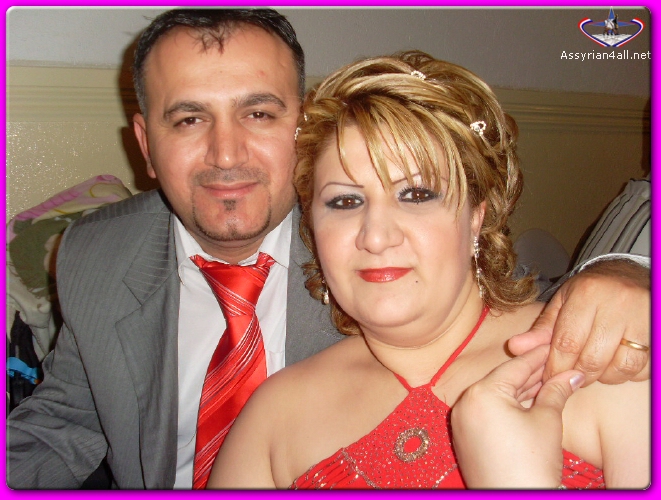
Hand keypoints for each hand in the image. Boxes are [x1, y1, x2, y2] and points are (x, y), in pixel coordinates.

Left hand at [451, 345, 583, 488]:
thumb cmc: (531, 463)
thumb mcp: (547, 421)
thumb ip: (555, 391)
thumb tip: (571, 374)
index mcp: (481, 393)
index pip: (515, 367)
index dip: (538, 356)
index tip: (554, 345)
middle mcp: (465, 403)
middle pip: (503, 380)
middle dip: (531, 374)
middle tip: (556, 363)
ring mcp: (462, 421)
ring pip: (496, 396)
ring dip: (521, 390)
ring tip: (548, 382)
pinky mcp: (465, 437)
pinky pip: (488, 412)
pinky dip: (507, 406)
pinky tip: (530, 402)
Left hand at [508, 258, 649, 385]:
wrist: (628, 276)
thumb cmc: (590, 292)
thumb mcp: (562, 302)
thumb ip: (541, 328)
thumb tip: (515, 347)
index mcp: (588, 294)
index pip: (567, 342)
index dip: (555, 366)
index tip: (548, 377)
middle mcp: (617, 305)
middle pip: (593, 358)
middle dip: (577, 375)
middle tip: (569, 377)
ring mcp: (642, 318)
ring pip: (620, 367)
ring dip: (603, 377)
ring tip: (592, 370)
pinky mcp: (656, 331)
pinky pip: (642, 368)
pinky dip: (626, 374)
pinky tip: (614, 365)